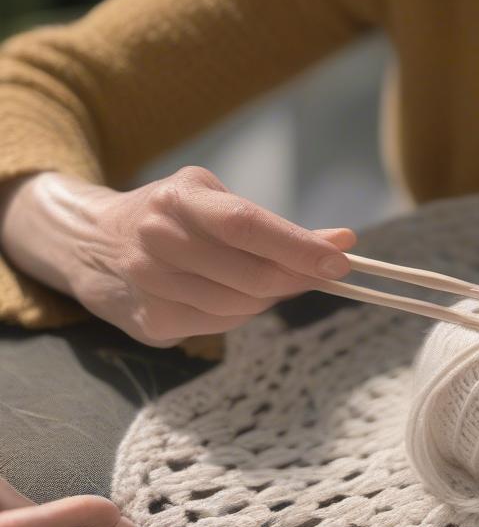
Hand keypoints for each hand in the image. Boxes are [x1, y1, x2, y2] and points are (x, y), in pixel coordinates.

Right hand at [0, 167, 357, 348]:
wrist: (88, 244)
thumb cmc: (171, 215)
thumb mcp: (212, 200)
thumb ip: (274, 224)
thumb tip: (342, 244)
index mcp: (179, 200)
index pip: (248, 226)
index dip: (299, 246)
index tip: (343, 259)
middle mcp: (158, 241)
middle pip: (252, 276)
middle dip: (298, 277)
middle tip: (326, 271)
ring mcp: (150, 287)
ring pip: (242, 307)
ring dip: (270, 296)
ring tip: (265, 276)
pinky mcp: (150, 323)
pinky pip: (220, 326)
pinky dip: (240, 312)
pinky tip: (229, 293)